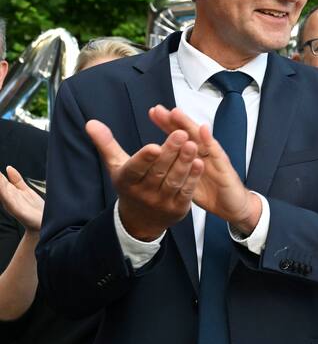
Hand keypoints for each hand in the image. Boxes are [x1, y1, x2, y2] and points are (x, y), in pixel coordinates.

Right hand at [0, 166, 44, 232]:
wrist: (44, 224)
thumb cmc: (34, 208)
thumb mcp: (25, 191)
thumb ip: (16, 180)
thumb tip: (8, 168)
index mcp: (10, 192)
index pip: (0, 180)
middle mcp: (8, 198)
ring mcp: (12, 204)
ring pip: (1, 191)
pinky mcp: (18, 210)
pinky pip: (9, 200)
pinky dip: (4, 193)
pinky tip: (1, 186)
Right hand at [86, 120, 203, 240]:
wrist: (140, 220)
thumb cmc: (130, 185)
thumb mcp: (116, 166)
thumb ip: (107, 144)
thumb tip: (91, 122)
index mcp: (127, 181)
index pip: (135, 169)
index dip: (144, 158)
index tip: (154, 146)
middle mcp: (143, 193)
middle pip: (158, 171)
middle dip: (170, 152)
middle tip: (181, 134)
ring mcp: (162, 202)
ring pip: (174, 181)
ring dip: (184, 163)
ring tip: (192, 144)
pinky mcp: (178, 208)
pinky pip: (186, 191)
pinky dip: (193, 178)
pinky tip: (200, 163)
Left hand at [147, 105, 260, 232]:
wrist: (233, 207)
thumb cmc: (212, 193)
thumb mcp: (188, 181)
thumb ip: (177, 169)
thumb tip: (157, 164)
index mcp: (194, 156)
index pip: (179, 137)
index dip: (166, 125)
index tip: (153, 113)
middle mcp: (205, 153)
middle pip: (188, 133)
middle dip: (174, 120)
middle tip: (159, 109)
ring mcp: (215, 158)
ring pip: (200, 138)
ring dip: (189, 125)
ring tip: (176, 112)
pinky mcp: (224, 167)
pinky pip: (216, 153)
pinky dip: (209, 140)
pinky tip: (202, 129)